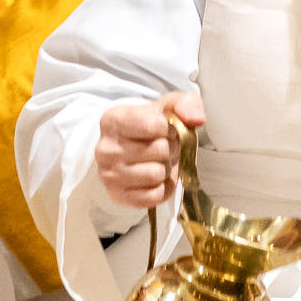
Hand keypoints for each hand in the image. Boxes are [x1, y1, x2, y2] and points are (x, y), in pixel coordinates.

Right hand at [96, 91, 205, 207]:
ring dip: (166, 169)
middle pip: (160, 150)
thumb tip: (196, 119)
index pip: (154, 125)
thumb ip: (185, 104)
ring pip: (157, 174)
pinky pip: (154, 196)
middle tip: (165, 148)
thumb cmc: (150, 125)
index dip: (170, 128)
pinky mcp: (117, 196)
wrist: (132, 147)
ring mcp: (108, 174)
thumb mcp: (167, 106)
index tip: (166, 129)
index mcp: (113, 120)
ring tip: (159, 161)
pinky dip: (162, 188)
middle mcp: (105, 148)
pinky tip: (156, 178)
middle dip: (171, 149)